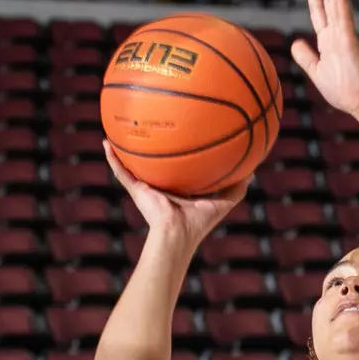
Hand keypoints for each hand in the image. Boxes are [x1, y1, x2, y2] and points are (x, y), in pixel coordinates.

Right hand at [103, 141, 245, 245]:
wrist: (177, 234)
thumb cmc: (200, 222)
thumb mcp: (224, 201)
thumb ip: (238, 186)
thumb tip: (252, 170)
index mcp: (179, 189)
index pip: (179, 169)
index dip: (179, 155)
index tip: (182, 135)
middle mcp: (161, 186)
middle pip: (154, 163)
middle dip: (151, 148)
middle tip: (149, 125)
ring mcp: (146, 188)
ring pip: (133, 165)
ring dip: (125, 150)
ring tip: (119, 129)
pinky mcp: (136, 190)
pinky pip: (121, 171)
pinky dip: (112, 158)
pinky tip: (106, 142)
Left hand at [291, 0, 358, 120]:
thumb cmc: (342, 90)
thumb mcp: (316, 71)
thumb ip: (306, 57)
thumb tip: (295, 43)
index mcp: (328, 40)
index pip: (319, 11)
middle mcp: (337, 33)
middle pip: (329, 1)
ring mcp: (344, 36)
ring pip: (337, 3)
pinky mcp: (350, 42)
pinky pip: (344, 18)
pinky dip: (341, 2)